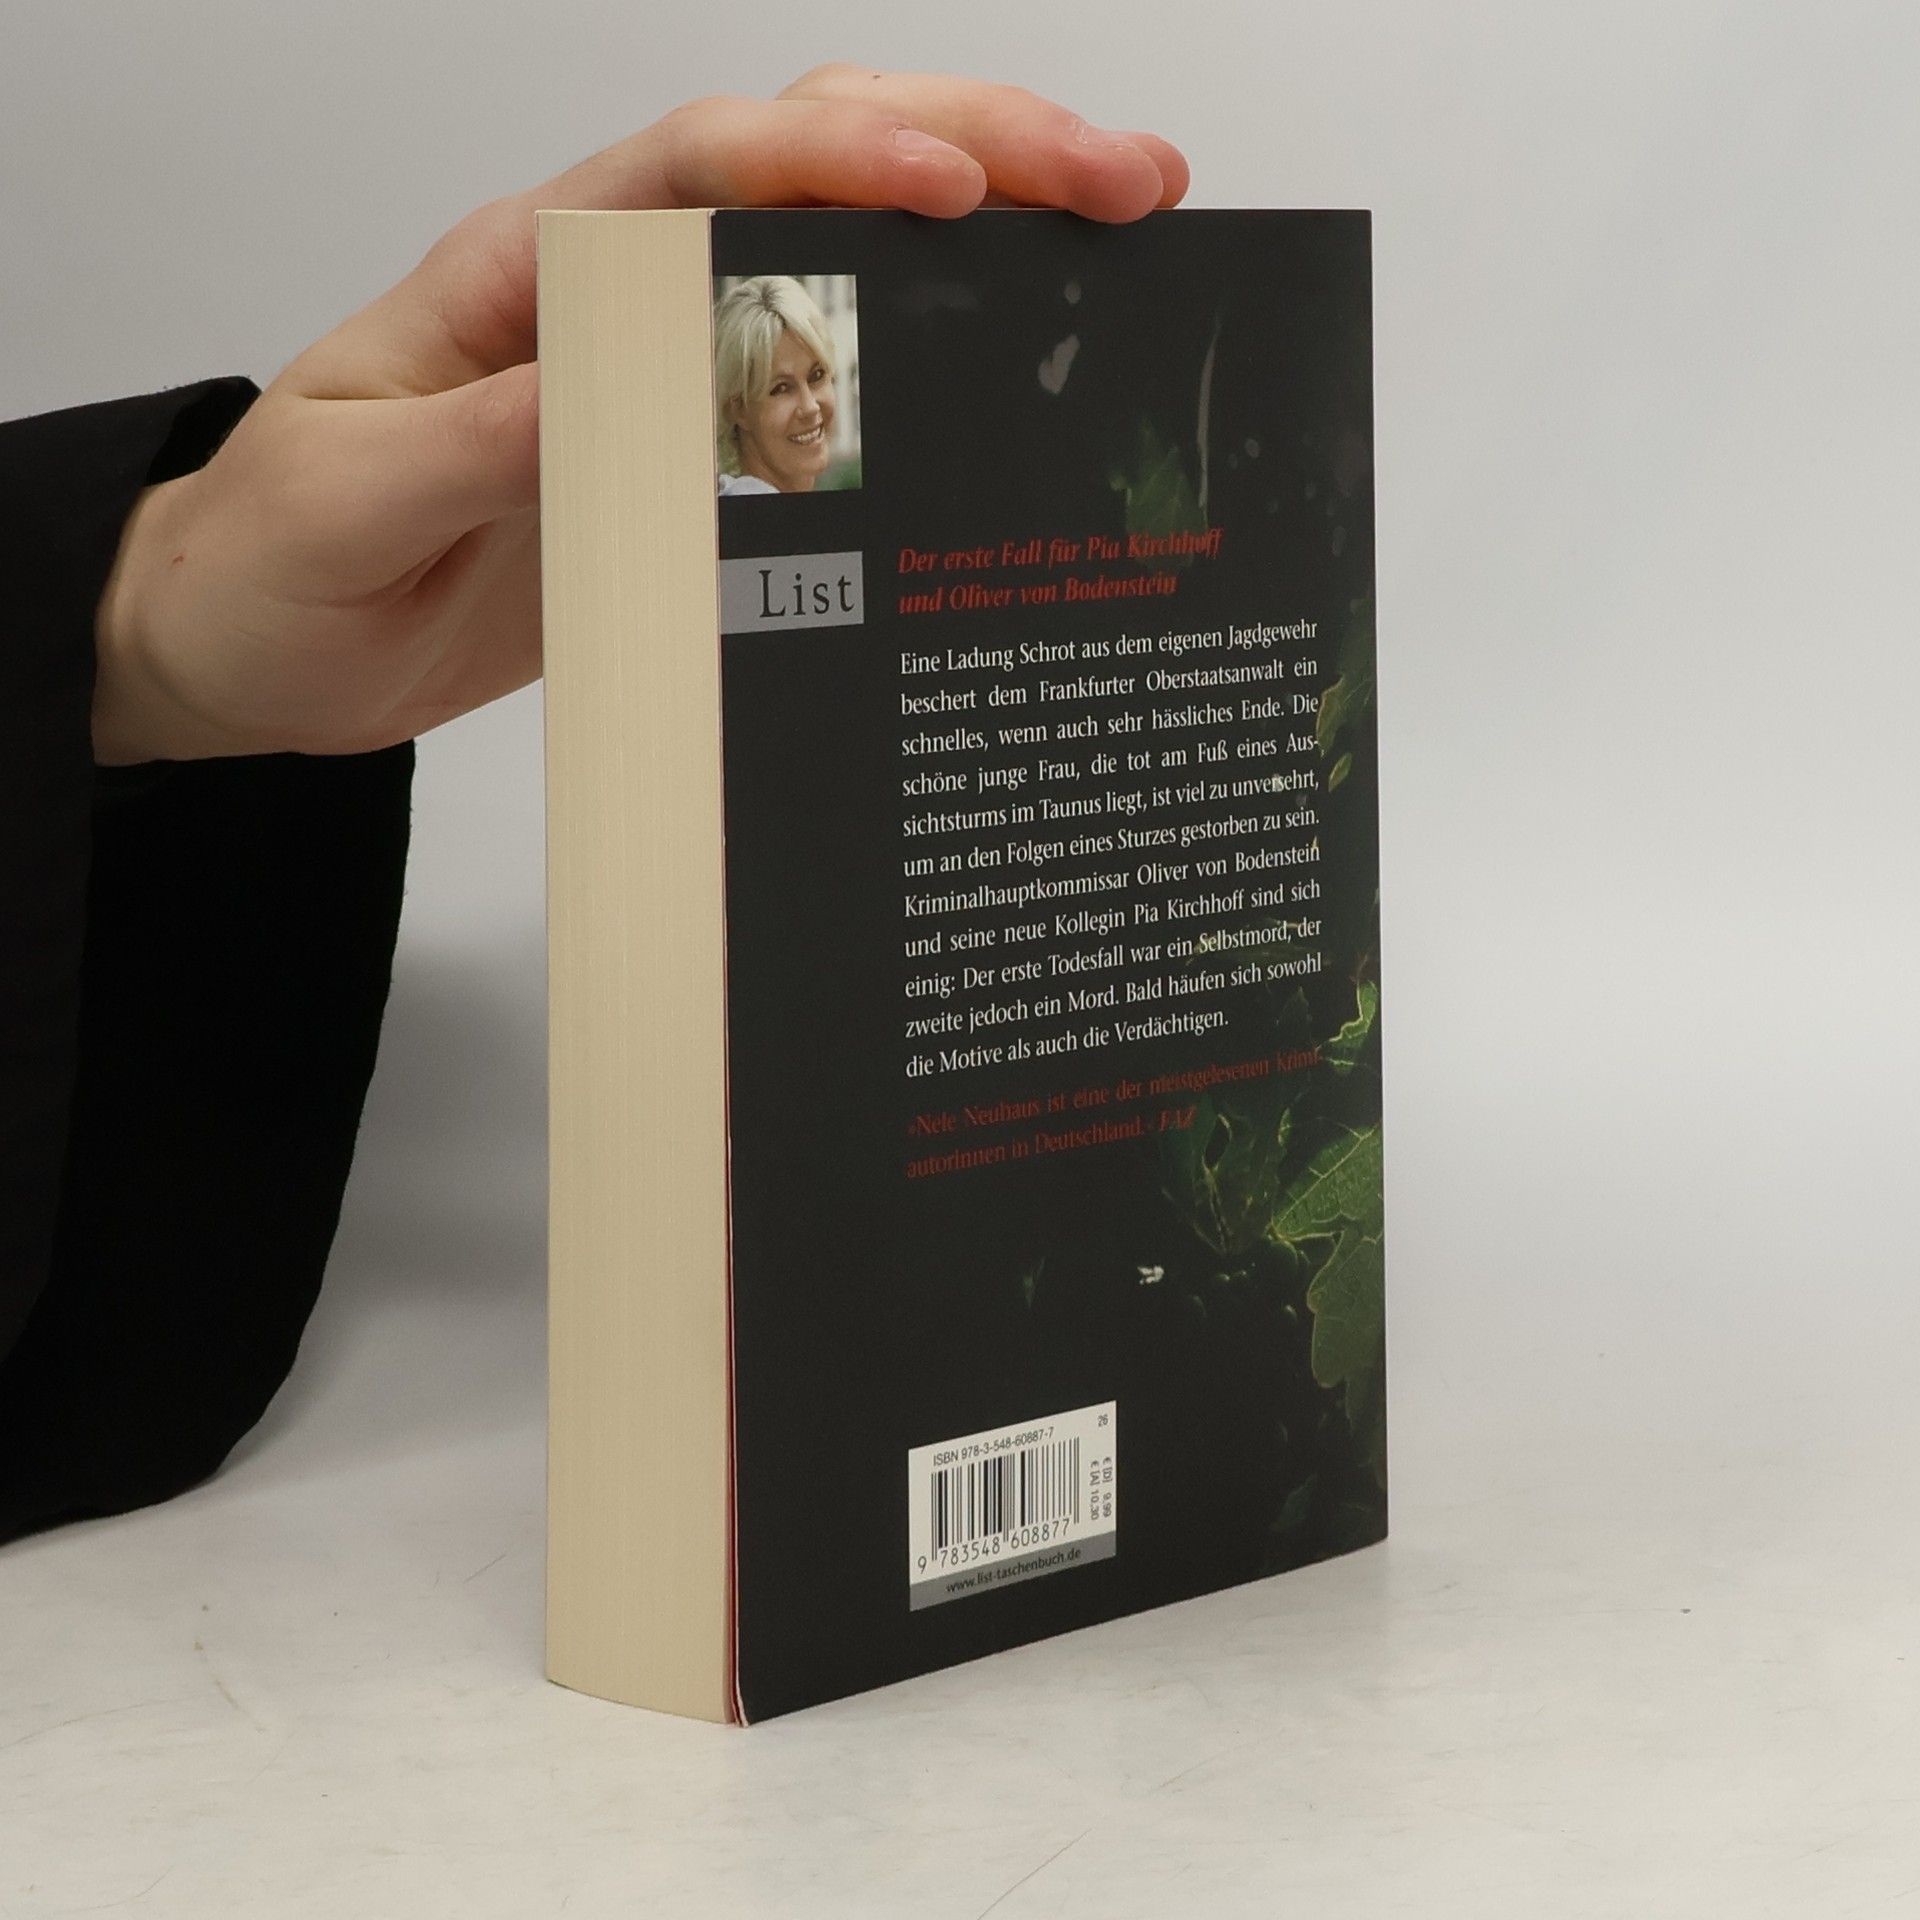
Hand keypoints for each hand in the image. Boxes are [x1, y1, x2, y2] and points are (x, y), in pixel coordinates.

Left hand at [92, 68, 1189, 763]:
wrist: (258, 642)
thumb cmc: (277, 559)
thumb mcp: (352, 497)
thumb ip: (470, 442)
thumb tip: (600, 391)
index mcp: (525, 276)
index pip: (697, 175)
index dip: (832, 164)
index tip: (953, 192)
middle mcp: (614, 304)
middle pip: (808, 175)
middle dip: (974, 150)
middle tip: (1121, 177)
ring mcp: (665, 383)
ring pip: (841, 267)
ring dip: (986, 238)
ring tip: (1120, 234)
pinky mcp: (691, 469)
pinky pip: (829, 399)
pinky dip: (932, 369)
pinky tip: (1023, 370)